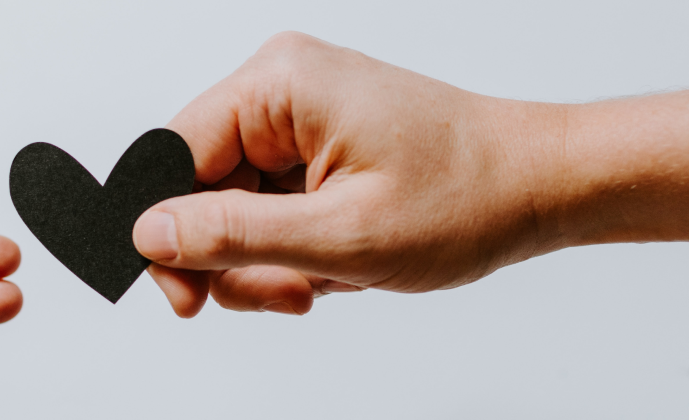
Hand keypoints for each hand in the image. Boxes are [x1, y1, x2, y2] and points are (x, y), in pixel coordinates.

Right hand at [132, 32, 563, 316]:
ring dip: (268, 260)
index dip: (167, 235)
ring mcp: (298, 115)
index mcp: (278, 84)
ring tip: (325, 279)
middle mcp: (281, 87)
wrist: (540, 186)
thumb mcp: (341, 236)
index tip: (186, 299)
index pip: (171, 157)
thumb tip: (148, 233)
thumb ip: (233, 235)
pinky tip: (336, 262)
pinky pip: (267, 205)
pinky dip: (292, 248)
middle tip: (288, 294)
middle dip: (235, 258)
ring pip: (233, 207)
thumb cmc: (466, 197)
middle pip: (199, 188)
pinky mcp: (314, 142)